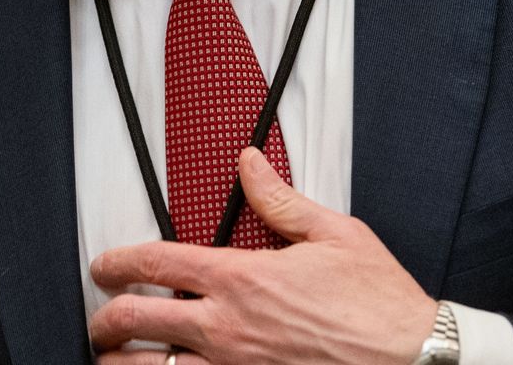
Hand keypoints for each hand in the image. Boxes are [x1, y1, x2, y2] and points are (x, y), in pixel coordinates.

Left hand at [89, 147, 437, 363]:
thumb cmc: (378, 303)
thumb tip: (250, 166)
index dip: (117, 261)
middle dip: (105, 319)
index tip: (104, 264)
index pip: (157, 264)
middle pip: (135, 323)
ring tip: (115, 359)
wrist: (409, 357)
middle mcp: (228, 329)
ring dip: (122, 364)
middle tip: (102, 318)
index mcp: (243, 280)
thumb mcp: (334, 234)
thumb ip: (280, 201)